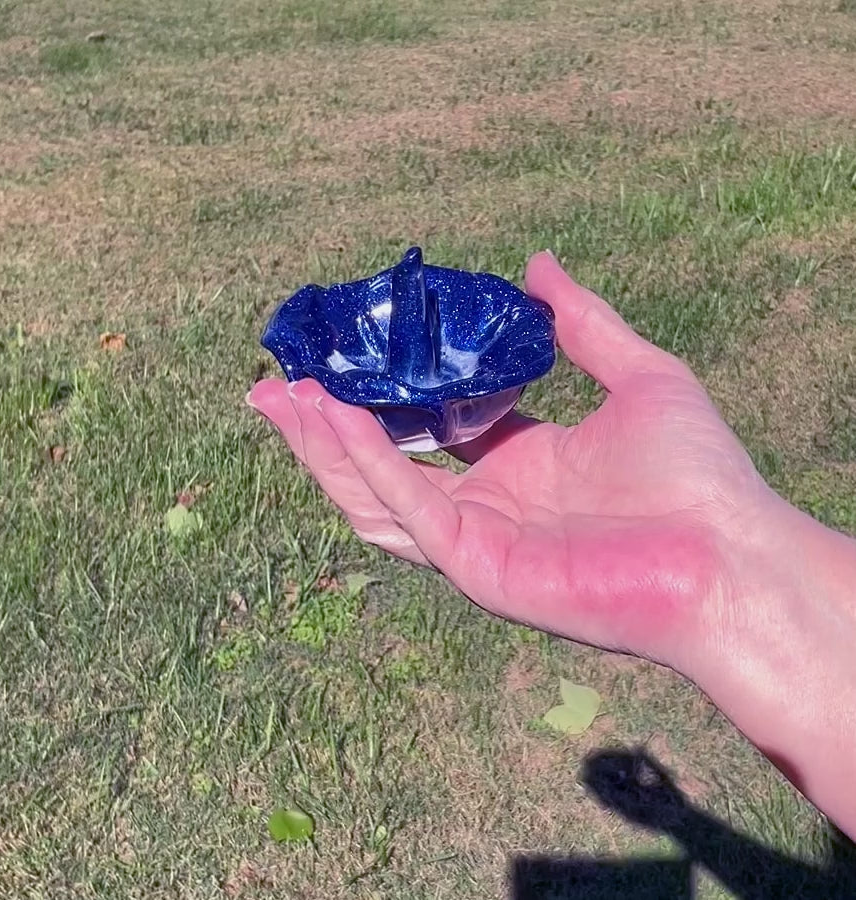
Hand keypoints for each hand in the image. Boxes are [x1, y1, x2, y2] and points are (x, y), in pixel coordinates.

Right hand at [247, 252, 772, 674]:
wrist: (733, 556)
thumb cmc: (698, 478)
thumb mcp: (639, 375)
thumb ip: (584, 323)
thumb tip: (540, 263)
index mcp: (517, 468)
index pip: (428, 432)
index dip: (382, 398)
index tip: (340, 361)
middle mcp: (485, 507)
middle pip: (382, 467)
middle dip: (322, 430)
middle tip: (272, 385)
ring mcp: (474, 541)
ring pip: (375, 495)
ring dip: (325, 449)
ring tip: (282, 398)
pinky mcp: (475, 565)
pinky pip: (408, 508)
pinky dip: (367, 462)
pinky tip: (334, 414)